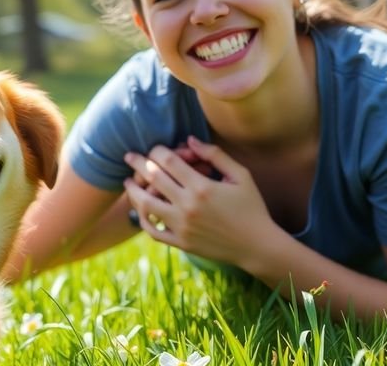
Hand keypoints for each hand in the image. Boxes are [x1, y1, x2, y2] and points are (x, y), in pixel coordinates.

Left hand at [123, 136, 276, 264]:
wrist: (257, 245)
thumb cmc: (251, 207)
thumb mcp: (240, 176)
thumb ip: (215, 155)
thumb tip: (189, 140)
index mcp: (202, 187)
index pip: (169, 161)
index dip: (157, 151)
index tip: (154, 148)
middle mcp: (188, 206)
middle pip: (153, 178)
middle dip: (138, 163)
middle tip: (129, 156)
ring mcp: (182, 226)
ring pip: (146, 205)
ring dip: (134, 191)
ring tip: (129, 182)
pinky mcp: (180, 243)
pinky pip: (153, 231)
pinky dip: (143, 220)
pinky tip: (140, 209)